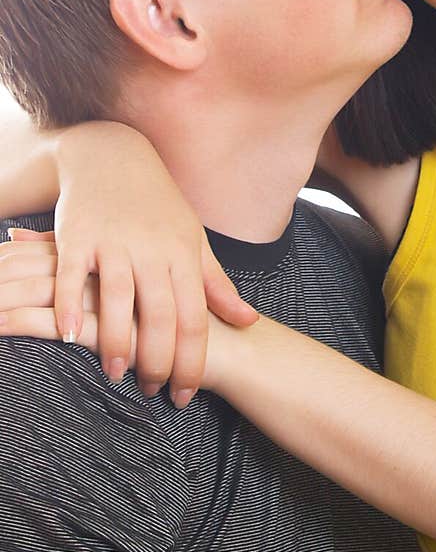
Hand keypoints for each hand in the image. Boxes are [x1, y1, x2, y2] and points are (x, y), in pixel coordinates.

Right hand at [41, 122, 256, 398]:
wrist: (114, 156)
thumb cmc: (158, 206)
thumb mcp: (192, 240)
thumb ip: (216, 285)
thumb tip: (249, 321)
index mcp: (183, 254)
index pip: (194, 318)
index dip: (191, 360)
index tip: (186, 395)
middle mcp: (152, 249)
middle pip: (160, 314)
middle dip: (158, 360)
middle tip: (152, 391)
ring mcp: (114, 241)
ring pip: (119, 298)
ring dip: (117, 341)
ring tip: (118, 374)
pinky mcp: (78, 234)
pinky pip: (72, 276)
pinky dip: (69, 306)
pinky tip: (71, 336)